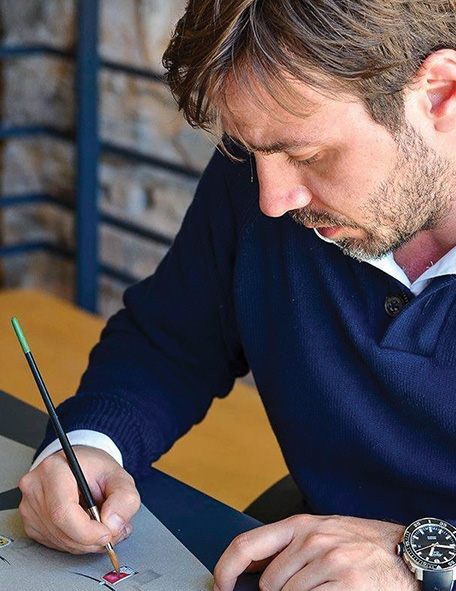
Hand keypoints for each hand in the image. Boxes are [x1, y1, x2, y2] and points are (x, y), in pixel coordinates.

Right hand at [18, 446, 140, 553]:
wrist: (80, 467)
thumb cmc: (95, 469)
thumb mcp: (120, 477)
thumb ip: (124, 499)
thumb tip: (112, 525)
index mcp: (54, 469)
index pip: (63, 512)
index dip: (87, 531)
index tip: (107, 534)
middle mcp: (36, 487)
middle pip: (62, 530)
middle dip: (93, 539)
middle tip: (114, 530)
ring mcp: (29, 506)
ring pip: (61, 541)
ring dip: (87, 542)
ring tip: (104, 525)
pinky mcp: (30, 522)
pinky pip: (56, 543)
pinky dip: (76, 542)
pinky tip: (87, 526)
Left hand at [214, 514, 418, 590]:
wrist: (408, 552)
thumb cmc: (364, 543)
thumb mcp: (323, 532)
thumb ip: (289, 546)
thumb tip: (252, 571)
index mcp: (301, 524)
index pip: (246, 545)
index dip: (225, 570)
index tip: (221, 586)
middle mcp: (311, 539)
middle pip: (269, 583)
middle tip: (304, 589)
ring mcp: (329, 562)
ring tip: (325, 588)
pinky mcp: (346, 584)